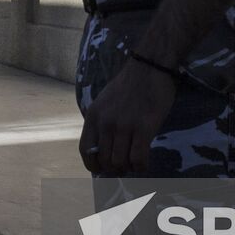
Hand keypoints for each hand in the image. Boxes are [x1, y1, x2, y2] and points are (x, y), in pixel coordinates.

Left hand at [79, 60, 176, 175]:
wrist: (149, 66)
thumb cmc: (129, 85)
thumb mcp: (105, 103)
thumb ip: (101, 124)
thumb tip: (103, 150)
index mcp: (93, 116)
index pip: (85, 151)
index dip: (93, 165)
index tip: (103, 168)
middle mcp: (105, 123)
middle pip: (105, 161)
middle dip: (115, 169)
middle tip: (125, 164)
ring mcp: (124, 126)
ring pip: (121, 163)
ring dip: (129, 168)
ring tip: (135, 161)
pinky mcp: (144, 128)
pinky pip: (138, 159)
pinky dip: (141, 166)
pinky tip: (144, 161)